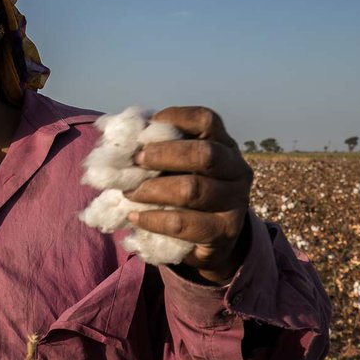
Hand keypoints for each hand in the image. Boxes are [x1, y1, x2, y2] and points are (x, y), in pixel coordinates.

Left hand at [123, 106, 252, 282]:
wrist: (210, 240)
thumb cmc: (185, 193)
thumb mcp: (176, 168)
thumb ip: (158, 151)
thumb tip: (122, 140)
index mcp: (224, 145)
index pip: (206, 121)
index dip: (175, 118)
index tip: (145, 129)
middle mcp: (237, 169)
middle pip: (203, 154)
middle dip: (162, 154)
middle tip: (134, 161)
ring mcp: (235, 201)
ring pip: (192, 190)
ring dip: (152, 190)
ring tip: (128, 193)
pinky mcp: (224, 231)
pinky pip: (183, 223)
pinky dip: (154, 219)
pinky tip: (135, 217)